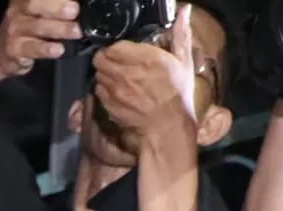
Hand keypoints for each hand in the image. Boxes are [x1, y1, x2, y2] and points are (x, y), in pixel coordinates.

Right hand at [0, 0, 79, 78]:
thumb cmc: (26, 30)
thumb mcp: (37, 11)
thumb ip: (54, 5)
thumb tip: (78, 4)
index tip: (75, 1)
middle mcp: (17, 10)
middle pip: (35, 4)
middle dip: (57, 7)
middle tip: (75, 11)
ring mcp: (14, 30)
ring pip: (36, 26)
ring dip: (58, 28)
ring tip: (76, 31)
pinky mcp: (13, 49)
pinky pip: (30, 48)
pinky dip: (45, 48)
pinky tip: (58, 50)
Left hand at [92, 16, 200, 162]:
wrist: (166, 127)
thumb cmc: (178, 94)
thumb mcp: (184, 62)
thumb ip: (181, 34)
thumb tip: (184, 10)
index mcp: (146, 59)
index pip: (114, 46)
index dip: (116, 47)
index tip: (123, 50)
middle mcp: (126, 73)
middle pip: (100, 58)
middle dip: (107, 58)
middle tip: (117, 62)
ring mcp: (115, 91)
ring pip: (98, 74)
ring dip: (104, 73)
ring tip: (118, 76)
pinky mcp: (108, 105)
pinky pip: (98, 91)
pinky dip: (104, 89)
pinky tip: (117, 91)